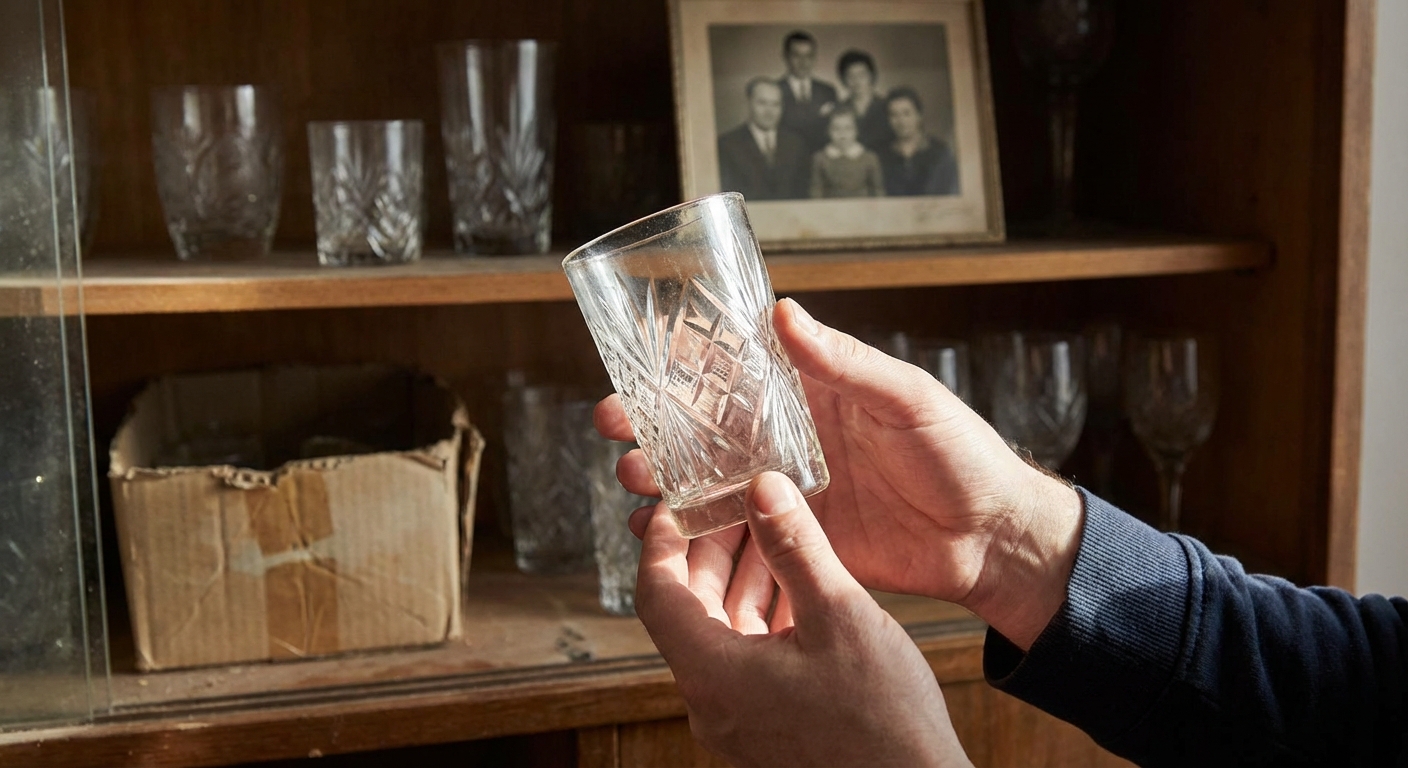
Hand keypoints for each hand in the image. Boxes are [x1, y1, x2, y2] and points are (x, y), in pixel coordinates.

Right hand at [597, 298, 1083, 649]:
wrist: (994, 539)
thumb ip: (847, 362)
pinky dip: (695, 535)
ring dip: (664, 479)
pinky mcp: (796, 542)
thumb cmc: (962, 454)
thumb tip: (783, 312)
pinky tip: (661, 536)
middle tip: (613, 428)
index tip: (636, 364)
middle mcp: (789, 441)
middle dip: (653, 426)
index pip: (735, 371)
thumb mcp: (907, 398)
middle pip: (704, 428)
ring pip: (708, 482)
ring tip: (633, 482)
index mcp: (812, 394)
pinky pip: (734, 537)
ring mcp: (788, 493)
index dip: (682, 366)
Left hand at [637, 470, 971, 767]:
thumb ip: (796, 548)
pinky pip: (750, 657)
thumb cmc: (884, 723)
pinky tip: (797, 582)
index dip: (660, 540)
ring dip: (743, 580)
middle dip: (710, 551)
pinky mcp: (768, 726)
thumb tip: (763, 490)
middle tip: (733, 502)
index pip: (657, 593)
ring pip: (724, 631)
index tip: (674, 501)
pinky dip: (765, 614)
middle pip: (690, 609)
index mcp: (713, 675)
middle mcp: (714, 701)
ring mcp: (740, 718)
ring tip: (770, 529)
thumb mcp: (841, 616)